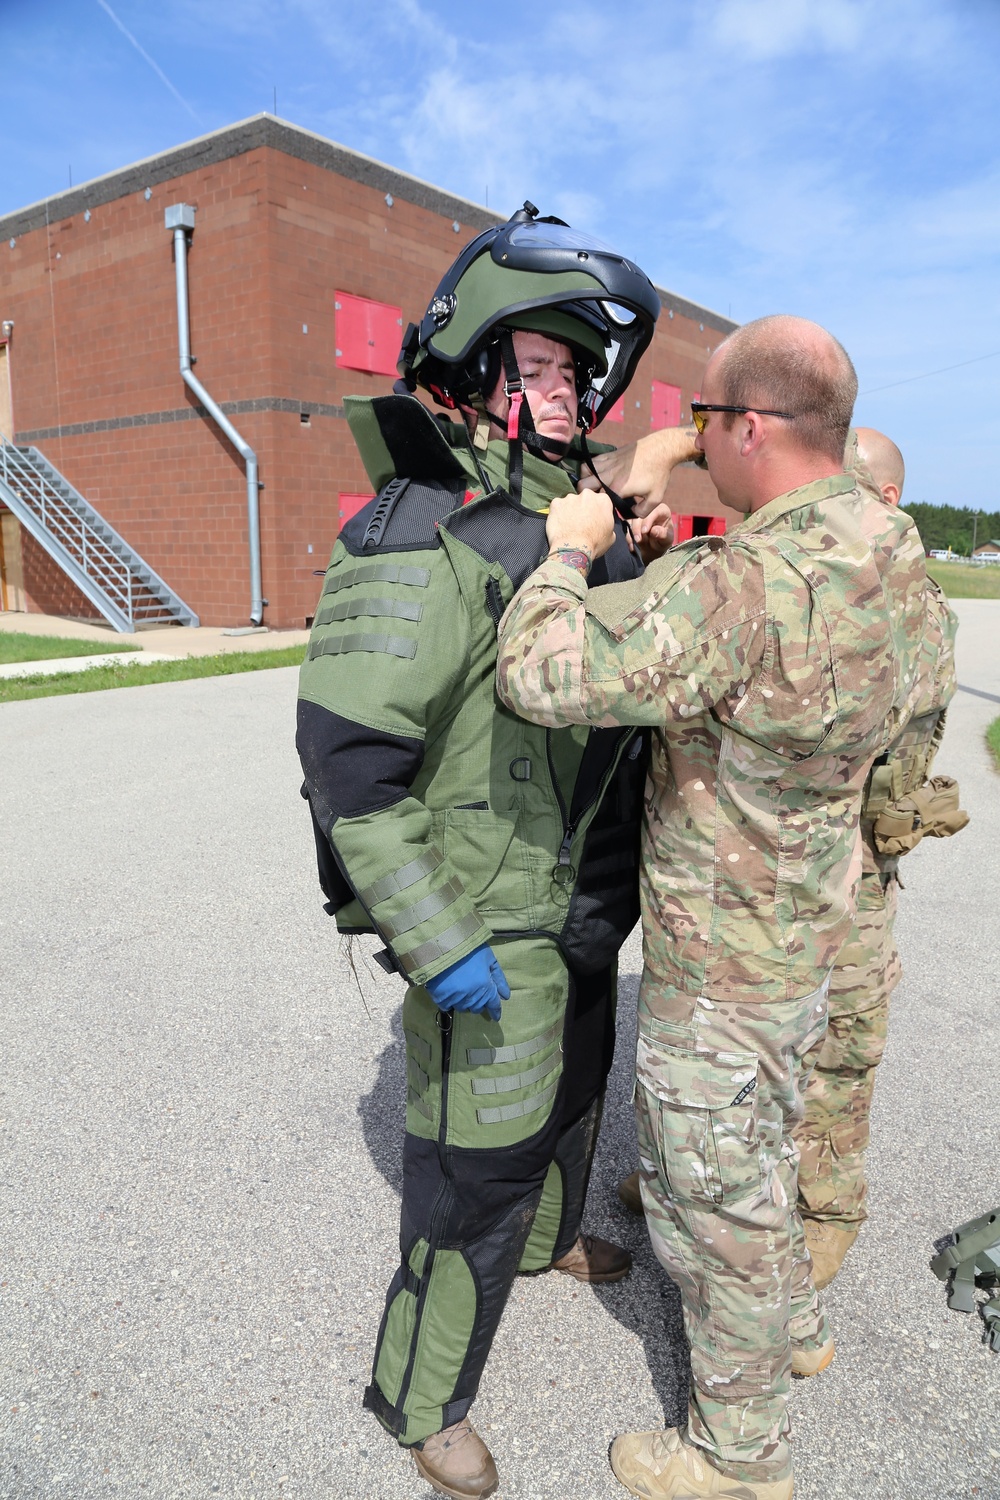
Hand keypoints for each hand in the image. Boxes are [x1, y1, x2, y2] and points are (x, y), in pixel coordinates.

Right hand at [424, 944, 509, 1022]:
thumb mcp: (489, 959)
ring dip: (465, 1003)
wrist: (443, 944)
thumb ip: (498, 978)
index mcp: (485, 987)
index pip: (493, 1004)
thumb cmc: (469, 948)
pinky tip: (450, 993)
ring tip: (463, 992)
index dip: (495, 1011)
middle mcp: (471, 996)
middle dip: (480, 1003)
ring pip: (463, 1008)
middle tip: (476, 994)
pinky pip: (447, 1006)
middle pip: (477, 1007)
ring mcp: (455, 998)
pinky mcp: (440, 997)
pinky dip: (449, 1002)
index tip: (496, 1017)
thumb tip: (505, 996)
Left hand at [545, 489, 615, 560]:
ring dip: (570, 510)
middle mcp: (587, 495)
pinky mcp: (556, 503)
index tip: (593, 518)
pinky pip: (557, 506)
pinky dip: (557, 513)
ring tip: (569, 525)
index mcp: (603, 500)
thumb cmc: (594, 544)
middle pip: (585, 499)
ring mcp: (570, 498)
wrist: (573, 549)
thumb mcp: (611, 535)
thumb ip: (607, 523)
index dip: (596, 511)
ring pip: (570, 502)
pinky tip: (560, 524)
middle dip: (583, 507)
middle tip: (581, 522)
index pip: (601, 501)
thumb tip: (603, 524)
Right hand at [578, 427, 700, 514]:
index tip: (605, 509)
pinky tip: (596, 475)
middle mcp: (608, 475)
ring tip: (593, 486)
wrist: (661, 449)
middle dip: (585, 494)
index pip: (598, 501)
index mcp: (618, 488)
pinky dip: (588, 469)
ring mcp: (607, 463)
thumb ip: (641, 512)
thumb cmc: (659, 473)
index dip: (599, 507)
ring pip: (583, 472)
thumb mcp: (655, 498)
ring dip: (585, 480)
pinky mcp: (609, 455)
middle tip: (594, 499)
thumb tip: (628, 514)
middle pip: (583, 485)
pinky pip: (590, 462)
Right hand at [629, 503, 673, 562]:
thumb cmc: (663, 541)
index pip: (654, 511)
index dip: (648, 520)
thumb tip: (654, 530)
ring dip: (631, 531)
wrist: (654, 549)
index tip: (644, 531)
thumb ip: (663, 534)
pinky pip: (626, 525)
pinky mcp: (631, 520)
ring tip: (634, 543)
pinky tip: (631, 544)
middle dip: (637, 527)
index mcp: (662, 510)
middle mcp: (650, 509)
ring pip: (631, 518)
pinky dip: (627, 535)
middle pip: (640, 513)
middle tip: (637, 539)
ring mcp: (639, 514)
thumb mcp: (666, 540)